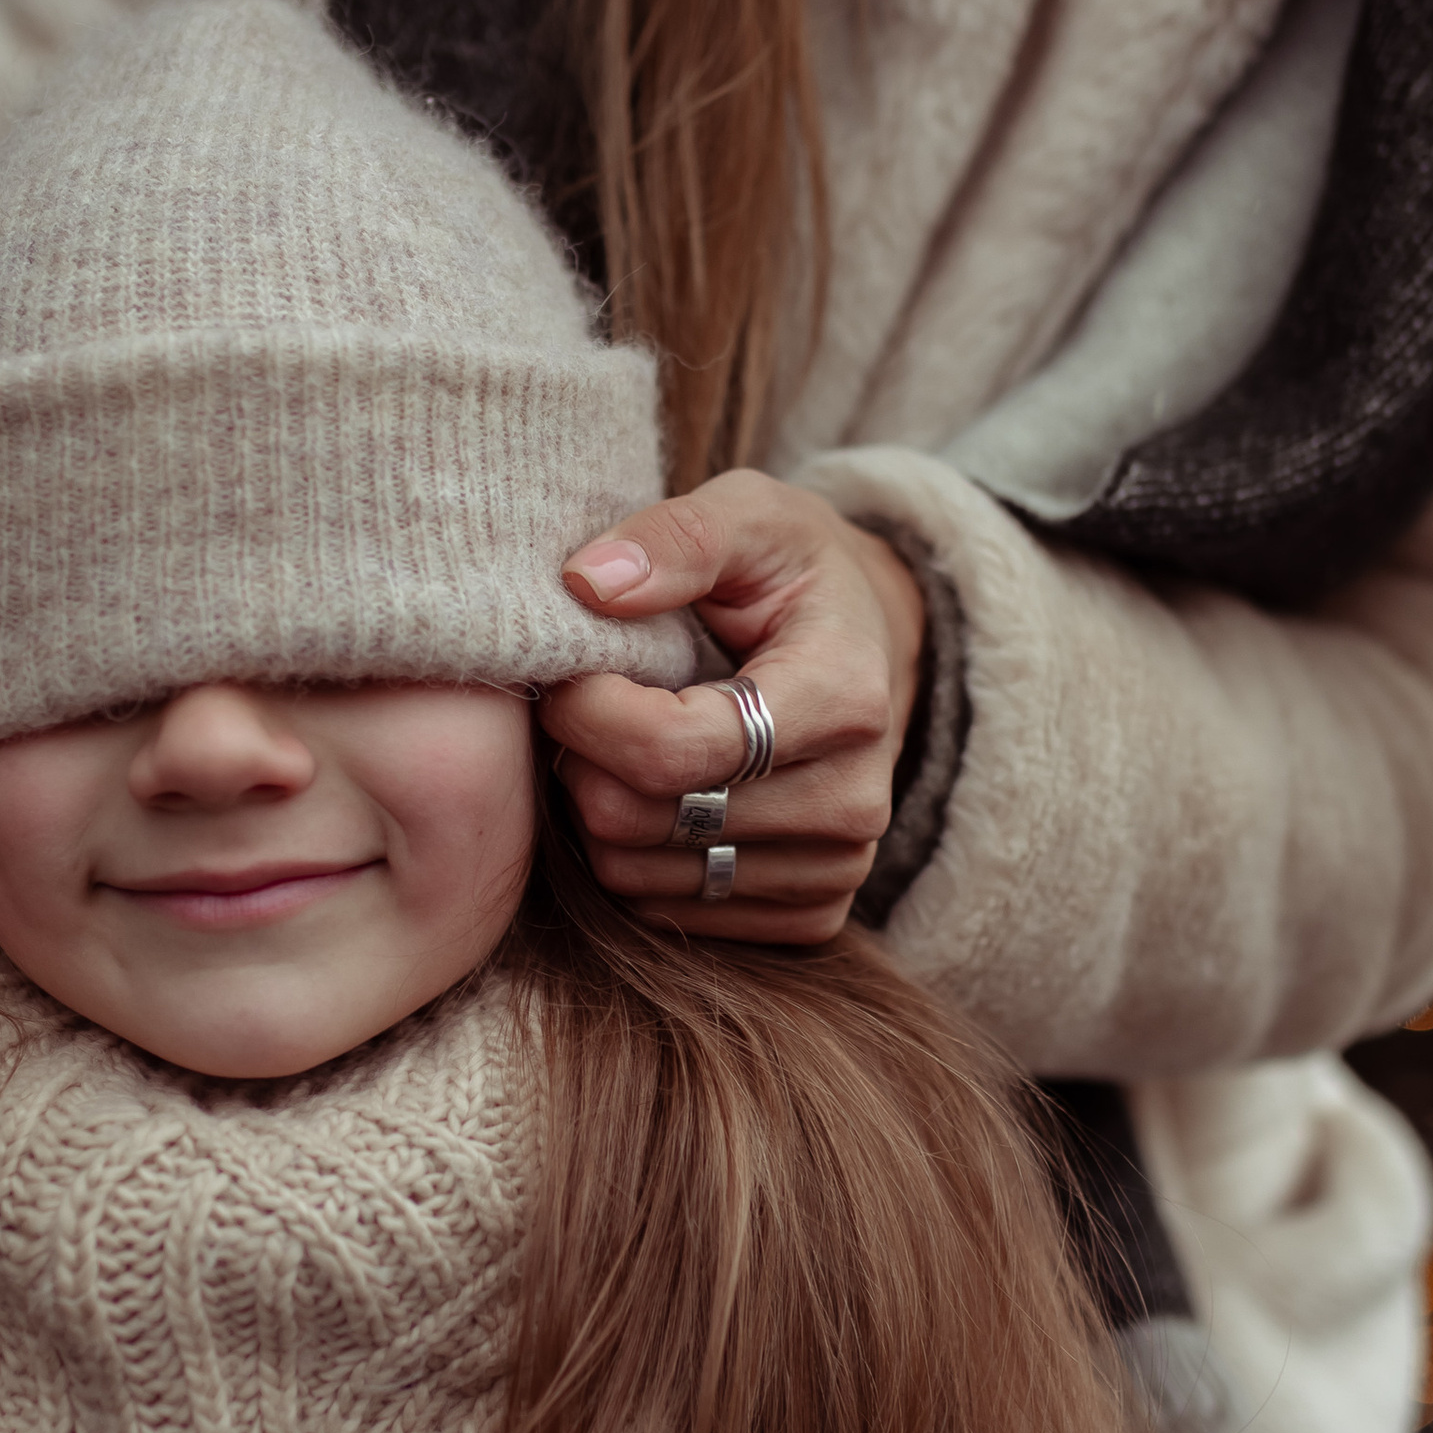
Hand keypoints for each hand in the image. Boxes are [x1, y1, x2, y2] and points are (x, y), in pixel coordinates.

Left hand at [541, 471, 925, 945]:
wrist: (868, 647)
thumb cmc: (793, 574)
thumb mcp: (750, 516)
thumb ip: (676, 536)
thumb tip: (589, 583)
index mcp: (845, 698)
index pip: (672, 749)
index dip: (587, 712)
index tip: (564, 670)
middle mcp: (853, 802)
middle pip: (643, 818)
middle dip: (581, 755)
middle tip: (581, 701)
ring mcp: (836, 869)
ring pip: (636, 874)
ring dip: (596, 806)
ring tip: (617, 740)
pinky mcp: (809, 916)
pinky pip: (660, 908)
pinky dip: (630, 852)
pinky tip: (649, 791)